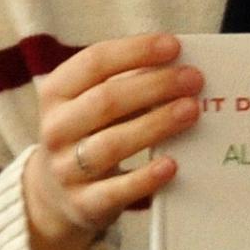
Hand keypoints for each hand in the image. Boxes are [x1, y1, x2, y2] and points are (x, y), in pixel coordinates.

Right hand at [24, 32, 199, 249]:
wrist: (55, 196)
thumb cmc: (90, 134)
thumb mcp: (93, 104)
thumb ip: (129, 83)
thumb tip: (181, 66)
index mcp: (57, 93)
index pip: (94, 63)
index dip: (135, 51)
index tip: (174, 46)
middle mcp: (56, 129)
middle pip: (106, 100)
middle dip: (155, 86)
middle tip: (194, 79)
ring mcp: (66, 168)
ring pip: (111, 144)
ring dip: (155, 124)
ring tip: (192, 110)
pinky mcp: (83, 204)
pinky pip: (116, 191)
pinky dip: (145, 177)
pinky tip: (172, 164)